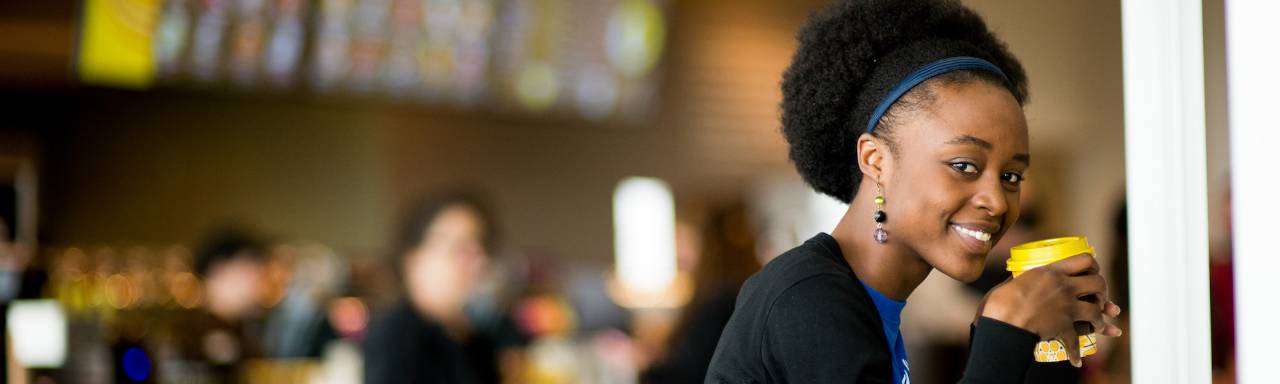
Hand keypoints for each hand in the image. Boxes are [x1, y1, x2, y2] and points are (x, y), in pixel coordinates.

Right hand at [979, 254, 1123, 366]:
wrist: (1003, 322)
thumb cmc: (1000, 301)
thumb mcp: (1013, 281)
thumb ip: (1021, 279)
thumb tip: (1017, 277)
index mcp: (1052, 271)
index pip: (1084, 259)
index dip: (1094, 265)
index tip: (1093, 271)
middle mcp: (1064, 287)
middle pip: (1098, 283)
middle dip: (1103, 292)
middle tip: (1098, 298)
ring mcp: (1067, 307)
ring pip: (1097, 311)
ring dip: (1100, 320)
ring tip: (1098, 325)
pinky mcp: (1064, 327)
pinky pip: (1076, 342)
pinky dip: (1077, 354)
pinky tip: (1077, 360)